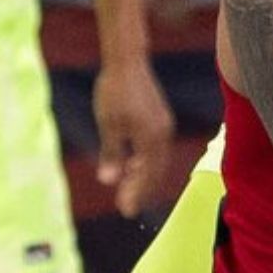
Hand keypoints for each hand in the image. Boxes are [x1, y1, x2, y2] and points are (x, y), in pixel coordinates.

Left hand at [92, 57, 175, 217]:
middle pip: (155, 171)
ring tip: (127, 187)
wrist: (127, 62)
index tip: (126, 211)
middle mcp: (163, 135)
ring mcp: (163, 126)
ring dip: (142, 176)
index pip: (147, 175)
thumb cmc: (114, 92)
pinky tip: (131, 163)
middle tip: (127, 207)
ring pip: (156, 160)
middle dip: (141, 190)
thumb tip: (109, 181)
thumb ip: (112, 154)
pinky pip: (155, 148)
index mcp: (152, 139)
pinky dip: (144, 160)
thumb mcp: (109, 126)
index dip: (136, 194)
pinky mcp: (159, 118)